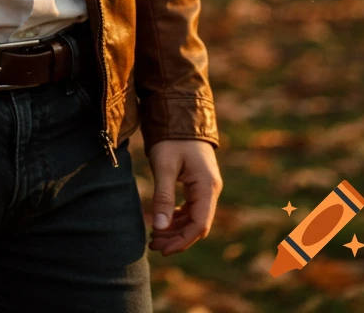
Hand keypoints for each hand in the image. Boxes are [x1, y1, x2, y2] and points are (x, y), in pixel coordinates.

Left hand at [146, 139, 221, 255]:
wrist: (179, 114)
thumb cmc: (171, 138)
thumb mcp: (164, 166)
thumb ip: (163, 197)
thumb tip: (159, 228)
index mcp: (207, 186)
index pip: (199, 224)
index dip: (182, 240)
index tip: (163, 249)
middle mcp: (211, 189)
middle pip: (197, 224)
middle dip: (176, 237)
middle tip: (153, 245)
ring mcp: (206, 186)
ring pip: (193, 217)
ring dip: (176, 229)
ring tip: (154, 237)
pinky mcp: (198, 183)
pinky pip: (191, 208)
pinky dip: (177, 217)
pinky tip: (163, 222)